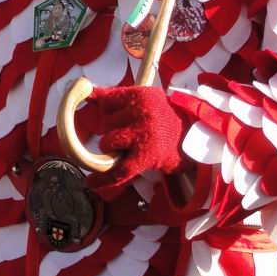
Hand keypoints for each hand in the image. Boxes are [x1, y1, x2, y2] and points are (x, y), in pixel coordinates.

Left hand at [86, 85, 185, 199]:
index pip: (107, 101)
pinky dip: (102, 178)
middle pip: (105, 123)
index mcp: (141, 95)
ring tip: (125, 148)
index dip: (107, 112)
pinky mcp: (146, 155)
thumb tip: (86, 92)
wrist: (190, 142)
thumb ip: (115, 97)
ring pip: (108, 142)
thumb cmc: (162, 120)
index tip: (112, 117)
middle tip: (128, 135)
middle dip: (111, 131)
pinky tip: (91, 183)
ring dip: (110, 148)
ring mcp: (144, 133)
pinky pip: (118, 169)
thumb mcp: (145, 100)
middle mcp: (143, 111)